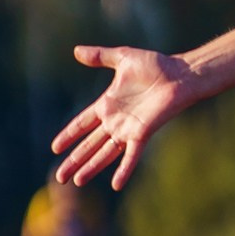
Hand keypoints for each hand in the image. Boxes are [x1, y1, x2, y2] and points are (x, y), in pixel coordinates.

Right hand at [51, 44, 196, 191]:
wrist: (180, 74)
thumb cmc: (156, 65)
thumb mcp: (122, 58)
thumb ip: (99, 56)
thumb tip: (76, 51)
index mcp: (108, 105)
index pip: (82, 124)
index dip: (68, 135)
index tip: (55, 148)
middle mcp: (115, 121)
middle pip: (89, 145)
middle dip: (74, 160)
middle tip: (59, 177)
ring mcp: (128, 130)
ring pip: (104, 153)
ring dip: (90, 167)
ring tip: (76, 181)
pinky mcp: (142, 134)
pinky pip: (131, 155)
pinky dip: (124, 170)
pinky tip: (116, 185)